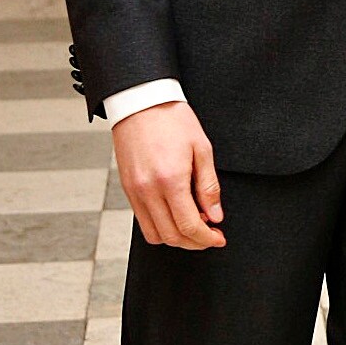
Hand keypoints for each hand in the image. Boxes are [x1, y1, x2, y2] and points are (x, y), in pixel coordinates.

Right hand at [112, 102, 224, 249]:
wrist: (141, 101)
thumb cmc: (173, 120)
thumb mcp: (202, 149)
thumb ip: (208, 187)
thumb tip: (215, 216)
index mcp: (170, 180)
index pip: (188, 226)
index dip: (207, 239)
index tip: (218, 238)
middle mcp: (148, 190)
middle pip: (171, 236)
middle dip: (194, 243)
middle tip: (210, 235)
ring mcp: (134, 191)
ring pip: (154, 234)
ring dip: (176, 238)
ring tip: (193, 225)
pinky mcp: (127, 188)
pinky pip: (142, 221)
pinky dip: (160, 226)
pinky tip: (175, 214)